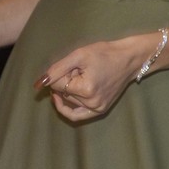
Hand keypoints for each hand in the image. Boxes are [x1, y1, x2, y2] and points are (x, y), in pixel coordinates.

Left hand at [34, 32, 154, 121]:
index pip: (58, 85)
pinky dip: (68, 109)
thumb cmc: (106, 53)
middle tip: (80, 69)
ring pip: (69, 102)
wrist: (129, 59)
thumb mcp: (79, 55)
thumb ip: (57, 69)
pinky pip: (78, 116)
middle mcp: (92, 103)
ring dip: (71, 90)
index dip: (63, 72)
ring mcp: (97, 109)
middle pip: (64, 94)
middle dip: (67, 80)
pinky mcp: (100, 111)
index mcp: (86, 89)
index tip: (76, 64)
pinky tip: (64, 100)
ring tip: (83, 76)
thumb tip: (38, 84)